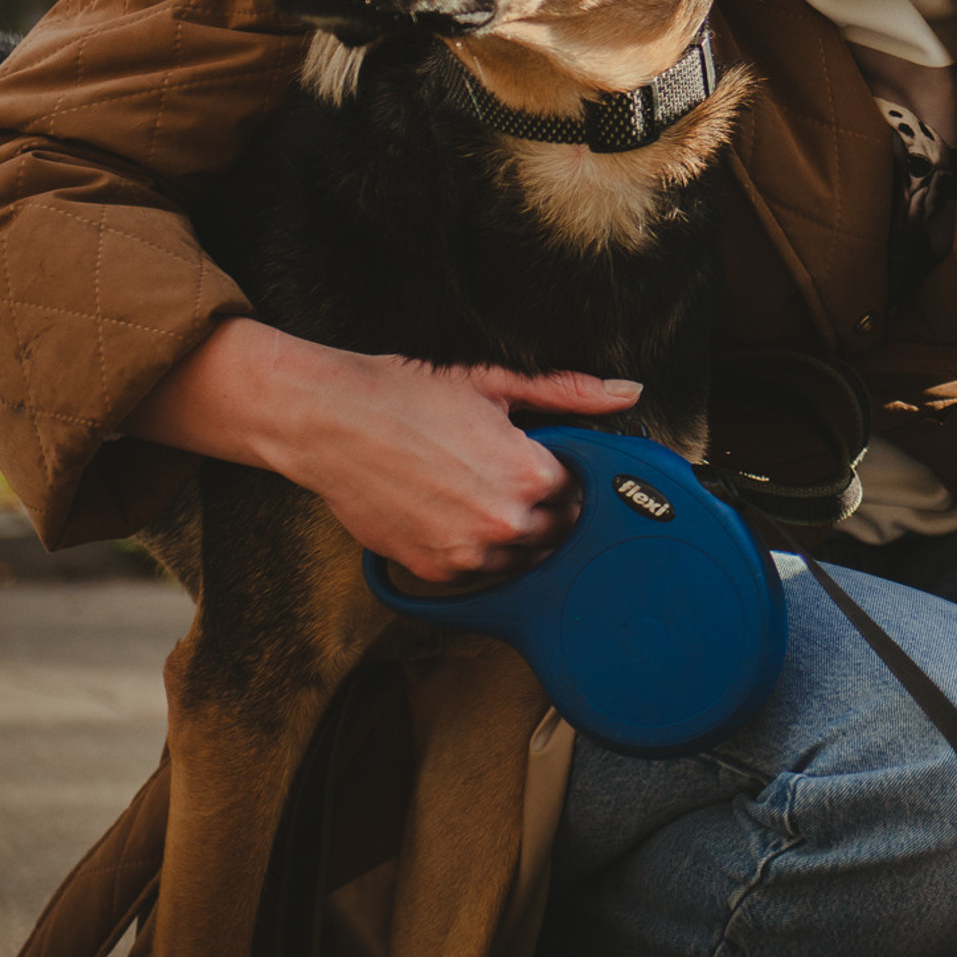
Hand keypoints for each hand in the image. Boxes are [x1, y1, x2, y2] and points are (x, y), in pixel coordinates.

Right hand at [130, 318, 640, 585]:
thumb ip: (569, 393)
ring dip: (514, 533)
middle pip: (557, 529)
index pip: (582, 491)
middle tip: (513, 474)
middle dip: (547, 505)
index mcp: (530, 474)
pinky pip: (475, 574)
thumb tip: (627, 391)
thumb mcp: (496, 382)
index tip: (548, 460)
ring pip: (519, 558)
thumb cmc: (408, 394)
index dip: (567, 473)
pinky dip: (474, 551)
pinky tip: (456, 514)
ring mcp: (465, 554)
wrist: (329, 420)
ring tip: (481, 492)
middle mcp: (504, 523)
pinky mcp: (429, 570)